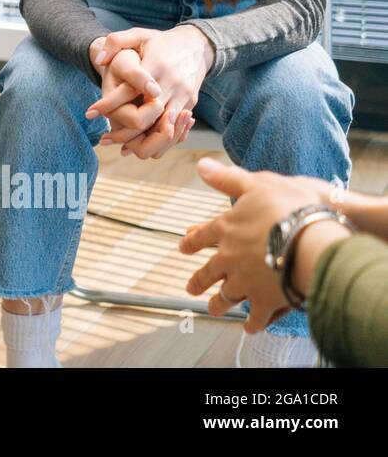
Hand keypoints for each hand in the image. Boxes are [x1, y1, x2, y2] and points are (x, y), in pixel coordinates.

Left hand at [88, 26, 211, 158]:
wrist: (197, 45)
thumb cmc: (161, 41)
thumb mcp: (138, 34)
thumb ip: (116, 42)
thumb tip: (99, 59)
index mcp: (156, 66)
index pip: (131, 90)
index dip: (110, 103)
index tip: (90, 112)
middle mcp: (171, 84)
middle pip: (148, 117)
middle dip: (125, 131)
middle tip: (103, 138)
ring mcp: (183, 96)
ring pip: (163, 131)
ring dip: (141, 141)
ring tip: (118, 145)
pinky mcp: (190, 105)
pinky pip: (175, 130)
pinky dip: (157, 140)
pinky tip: (137, 144)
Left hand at [180, 158, 337, 331]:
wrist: (310, 239)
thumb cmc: (287, 207)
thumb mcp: (256, 183)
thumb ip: (228, 178)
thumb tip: (201, 165)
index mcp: (226, 229)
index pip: (202, 236)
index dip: (192, 242)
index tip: (183, 248)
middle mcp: (229, 257)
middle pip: (208, 272)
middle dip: (199, 280)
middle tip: (191, 288)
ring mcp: (245, 281)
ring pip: (226, 296)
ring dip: (218, 304)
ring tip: (212, 309)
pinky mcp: (265, 299)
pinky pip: (255, 315)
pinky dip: (252, 322)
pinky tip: (249, 327)